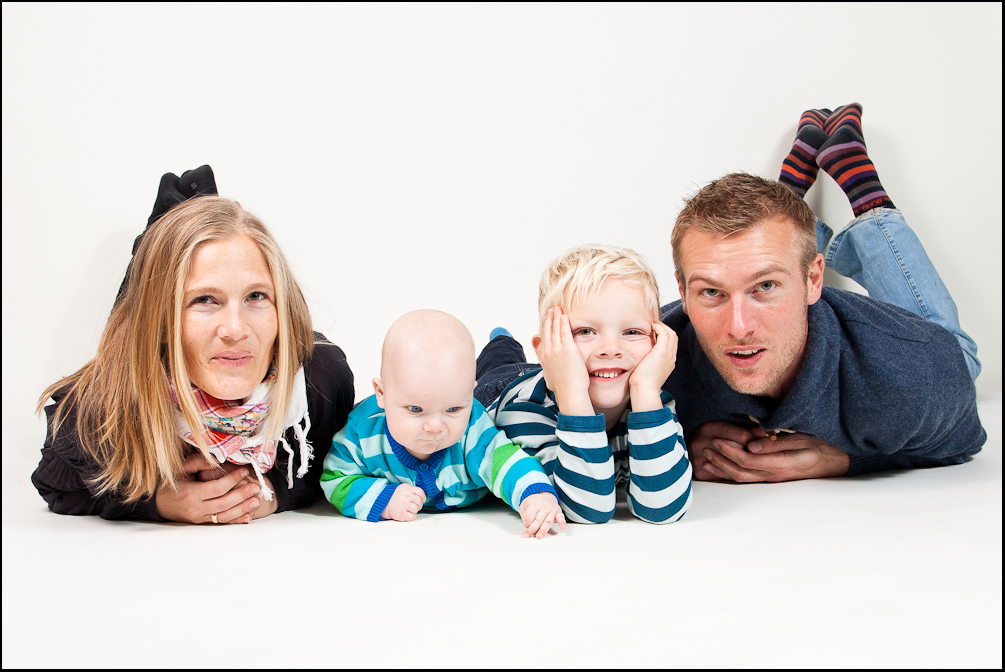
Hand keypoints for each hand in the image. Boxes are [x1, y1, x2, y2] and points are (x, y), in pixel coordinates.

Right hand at [155, 453, 262, 523]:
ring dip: (242, 509)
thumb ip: (200, 462)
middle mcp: (196, 508)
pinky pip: (220, 523)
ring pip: (224, 515)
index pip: (217, 488)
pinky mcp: (202, 522)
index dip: (232, 480)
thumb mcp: (182, 469)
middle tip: (256, 487)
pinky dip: (235, 520)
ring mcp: (199, 517)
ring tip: (256, 500)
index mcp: (191, 493)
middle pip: (224, 503)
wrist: (158, 503)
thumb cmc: (171, 483)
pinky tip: (247, 517)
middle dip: (242, 495)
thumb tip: (218, 459)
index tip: (244, 472)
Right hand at [381, 484, 426, 521]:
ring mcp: (404, 505)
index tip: (421, 500)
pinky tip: (408, 514)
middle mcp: (407, 496)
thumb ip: (412, 490)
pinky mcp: (402, 514)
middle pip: (419, 502)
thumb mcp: (404, 488)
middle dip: (418, 505)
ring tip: (409, 509)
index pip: (420, 492)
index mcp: (408, 489)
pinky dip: (412, 516)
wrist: (385, 504)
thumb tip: (422, 496)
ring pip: (417, 509)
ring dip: (414, 510)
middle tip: (413, 505)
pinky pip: (413, 517)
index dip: (422, 498)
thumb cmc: (396, 497)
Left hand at [519, 492, 566, 538]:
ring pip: (548, 522)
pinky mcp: (558, 512)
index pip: (529, 517)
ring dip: (543, 530)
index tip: (525, 525)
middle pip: (538, 520)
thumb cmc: (533, 503)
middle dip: (532, 529)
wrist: (542, 494)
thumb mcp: (525, 506)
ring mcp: (552, 509)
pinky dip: (562, 522)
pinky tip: (562, 527)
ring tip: (539, 536)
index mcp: (534, 504)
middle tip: (528, 535)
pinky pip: (561, 517)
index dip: (526, 523)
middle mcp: (544, 506)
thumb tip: (528, 527)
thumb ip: (525, 516)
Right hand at [531, 307, 592, 416]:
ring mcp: (557, 350)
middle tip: (551, 309)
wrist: (569, 392)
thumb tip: (544, 363)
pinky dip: (563, 323)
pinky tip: (564, 316)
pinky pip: (565, 332)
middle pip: (547, 331)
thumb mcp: (548, 375)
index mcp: (544, 358)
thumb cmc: (562, 387)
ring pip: (555, 329)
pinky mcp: (568, 349)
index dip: (544, 326)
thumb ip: (544, 364)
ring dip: (555, 317)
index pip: (543, 338)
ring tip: (557, 308)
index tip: (545, 318)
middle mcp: (548, 352)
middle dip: (549, 318)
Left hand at [629, 321, 678, 411]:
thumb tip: (641, 361)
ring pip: (671, 334)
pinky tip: (651, 326)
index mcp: (669, 363)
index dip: (665, 336)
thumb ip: (648, 364)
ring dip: (662, 326)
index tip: (656, 332)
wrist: (645, 390)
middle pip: (674, 337)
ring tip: (653, 323)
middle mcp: (672, 358)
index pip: (671, 345)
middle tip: (655, 324)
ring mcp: (669, 354)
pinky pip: (664, 334)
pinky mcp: (662, 352)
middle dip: (665, 328)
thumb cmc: (642, 384)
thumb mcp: (647, 372)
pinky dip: (659, 328)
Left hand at [698, 424, 850, 482]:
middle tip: (705, 447)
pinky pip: (746, 479)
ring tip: (705, 459)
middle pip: (740, 471)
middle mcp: (773, 475)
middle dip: (721, 460)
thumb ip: (775, 443)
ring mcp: (771, 479)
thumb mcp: (799, 440)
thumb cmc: (817, 447)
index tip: (716, 440)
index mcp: (780, 465)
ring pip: (741, 478)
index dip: (729, 451)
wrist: (833, 462)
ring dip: (722, 469)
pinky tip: (718, 468)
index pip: (748, 460)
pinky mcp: (770, 478)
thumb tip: (752, 445)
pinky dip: (729, 474)